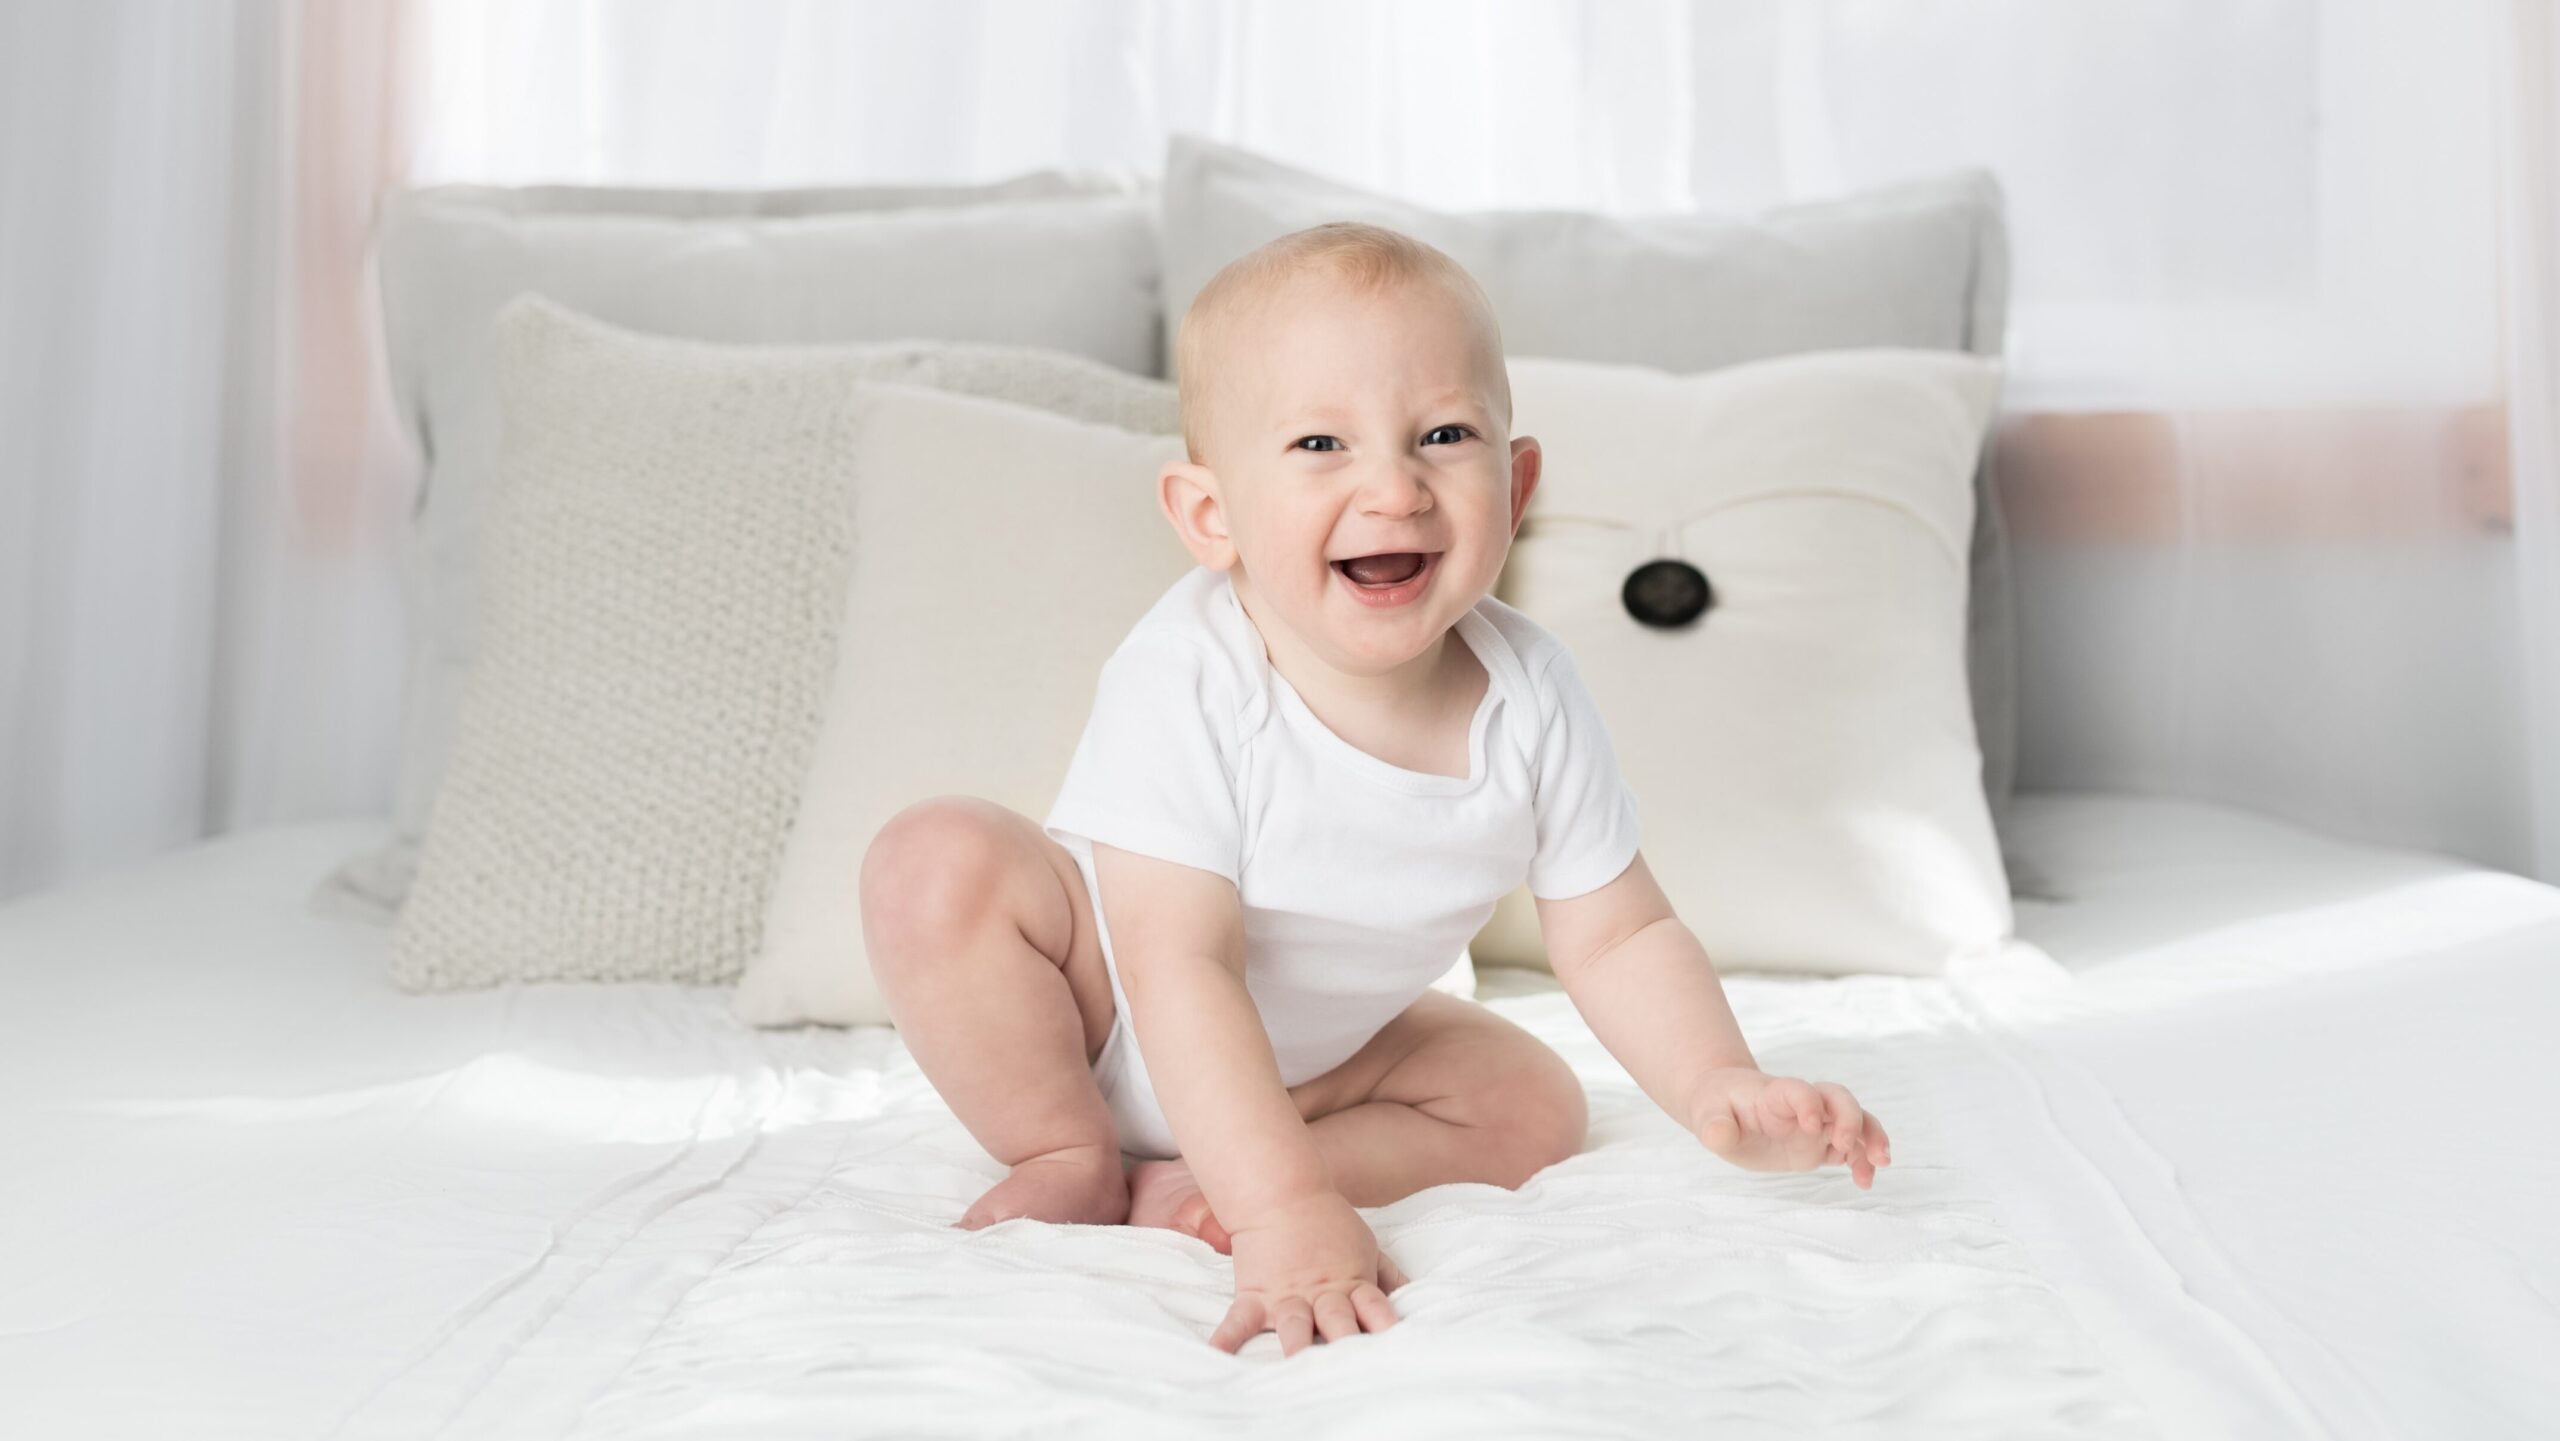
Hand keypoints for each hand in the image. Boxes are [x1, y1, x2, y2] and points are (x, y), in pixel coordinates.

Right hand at [1209, 1190, 1405, 1355]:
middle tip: (1353, 1371)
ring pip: (1295, 1327)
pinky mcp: (1255, 1296)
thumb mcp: (1367, 1247)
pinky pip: (1240, 1321)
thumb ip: (1388, 1277)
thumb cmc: (1329, 1223)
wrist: (1281, 1193)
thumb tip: (1412, 1299)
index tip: (1396, 1349)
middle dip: (1346, 1346)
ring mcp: (1286, 1297)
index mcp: (1353, 1283)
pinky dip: (1227, 1338)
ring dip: (1297, 1349)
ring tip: (1297, 1373)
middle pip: (1338, 1323)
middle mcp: (1322, 1295)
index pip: (1375, 1309)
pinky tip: (1217, 1356)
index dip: (1385, 1328)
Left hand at [1687, 1067, 1891, 1187]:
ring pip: (1855, 1120)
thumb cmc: (1717, 1107)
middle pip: (1837, 1098)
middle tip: (1847, 1144)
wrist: (1726, 1107)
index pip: (1798, 1090)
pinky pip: (1851, 1148)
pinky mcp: (1821, 1144)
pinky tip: (1864, 1181)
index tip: (1810, 1125)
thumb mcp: (1707, 1115)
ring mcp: (1816, 1124)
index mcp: (1774, 1095)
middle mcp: (1802, 1105)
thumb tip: (1717, 1136)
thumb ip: (1714, 1126)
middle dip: (1850, 1118)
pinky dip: (1863, 1161)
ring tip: (1880, 1163)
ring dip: (1871, 1137)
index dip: (1808, 1102)